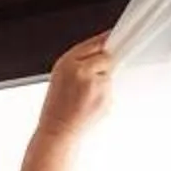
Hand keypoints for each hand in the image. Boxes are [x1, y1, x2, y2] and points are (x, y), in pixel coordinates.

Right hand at [18, 34, 113, 170]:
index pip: (96, 43)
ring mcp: (95, 85)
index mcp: (68, 62)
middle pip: (107, 57)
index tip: (113, 40)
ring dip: (103, 82)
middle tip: (91, 79)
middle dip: (103, 65)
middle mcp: (82, 71)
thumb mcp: (60, 75)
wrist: (58, 131)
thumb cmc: (57, 105)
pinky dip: (104, 95)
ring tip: (86, 96)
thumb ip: (80, 60)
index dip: (106, 41)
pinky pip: (110, 90)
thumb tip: (104, 48)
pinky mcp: (105, 98)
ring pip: (109, 75)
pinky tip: (89, 104)